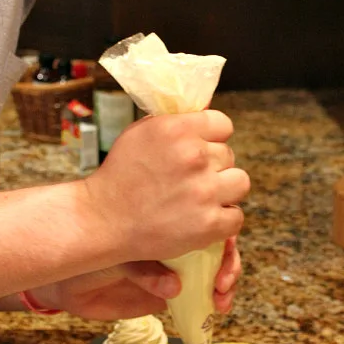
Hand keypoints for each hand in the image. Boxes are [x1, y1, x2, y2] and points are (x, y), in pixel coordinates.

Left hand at [31, 236, 240, 320]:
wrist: (67, 282)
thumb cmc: (88, 255)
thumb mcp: (116, 255)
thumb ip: (144, 270)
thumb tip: (174, 287)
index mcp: (164, 221)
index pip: (203, 220)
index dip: (221, 233)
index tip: (225, 247)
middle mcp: (174, 242)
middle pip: (216, 247)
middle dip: (228, 264)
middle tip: (222, 282)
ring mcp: (175, 269)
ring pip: (212, 273)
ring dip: (225, 285)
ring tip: (220, 299)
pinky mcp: (169, 295)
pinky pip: (198, 299)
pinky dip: (210, 305)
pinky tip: (215, 309)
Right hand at [83, 111, 249, 262]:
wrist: (103, 219)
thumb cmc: (119, 176)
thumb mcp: (140, 134)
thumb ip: (173, 125)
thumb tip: (202, 119)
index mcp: (178, 130)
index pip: (223, 124)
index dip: (213, 137)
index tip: (201, 149)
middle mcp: (194, 156)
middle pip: (229, 155)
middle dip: (213, 167)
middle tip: (190, 180)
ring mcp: (204, 191)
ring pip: (240, 182)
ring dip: (225, 191)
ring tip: (202, 199)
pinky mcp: (209, 224)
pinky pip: (236, 216)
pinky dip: (223, 221)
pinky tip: (203, 220)